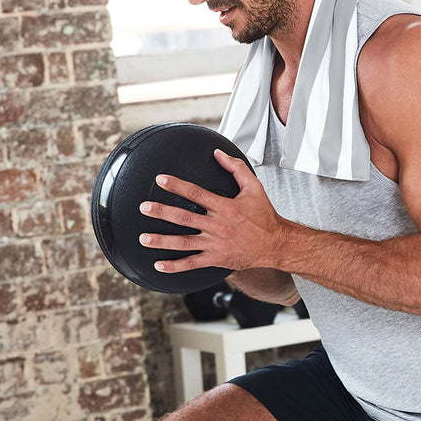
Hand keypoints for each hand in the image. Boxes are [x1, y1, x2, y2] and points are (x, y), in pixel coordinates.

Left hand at [138, 150, 286, 274]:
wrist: (276, 244)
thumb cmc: (264, 216)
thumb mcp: (254, 187)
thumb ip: (236, 168)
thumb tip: (219, 154)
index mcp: (225, 207)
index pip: (196, 193)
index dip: (177, 185)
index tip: (161, 180)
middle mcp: (217, 226)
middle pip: (184, 218)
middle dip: (162, 212)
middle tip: (144, 208)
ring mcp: (215, 244)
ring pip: (183, 243)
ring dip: (162, 241)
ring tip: (144, 238)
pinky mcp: (216, 259)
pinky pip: (192, 263)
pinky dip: (175, 266)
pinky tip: (160, 265)